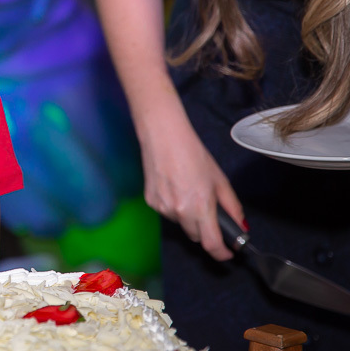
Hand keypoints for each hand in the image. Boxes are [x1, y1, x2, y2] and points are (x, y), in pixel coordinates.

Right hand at [138, 114, 243, 260]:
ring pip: (181, 225)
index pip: (211, 244)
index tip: (228, 252)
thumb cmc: (193, 153)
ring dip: (189, 218)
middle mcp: (179, 213)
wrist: (163, 137)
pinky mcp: (151, 202)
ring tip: (189, 193)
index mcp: (201, 207)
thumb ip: (231, 206)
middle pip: (196, 237)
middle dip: (206, 231)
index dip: (222, 253)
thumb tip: (240, 225)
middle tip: (210, 213)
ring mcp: (163, 208)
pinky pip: (168, 214)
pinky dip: (175, 208)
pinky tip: (175, 188)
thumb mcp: (220, 179)